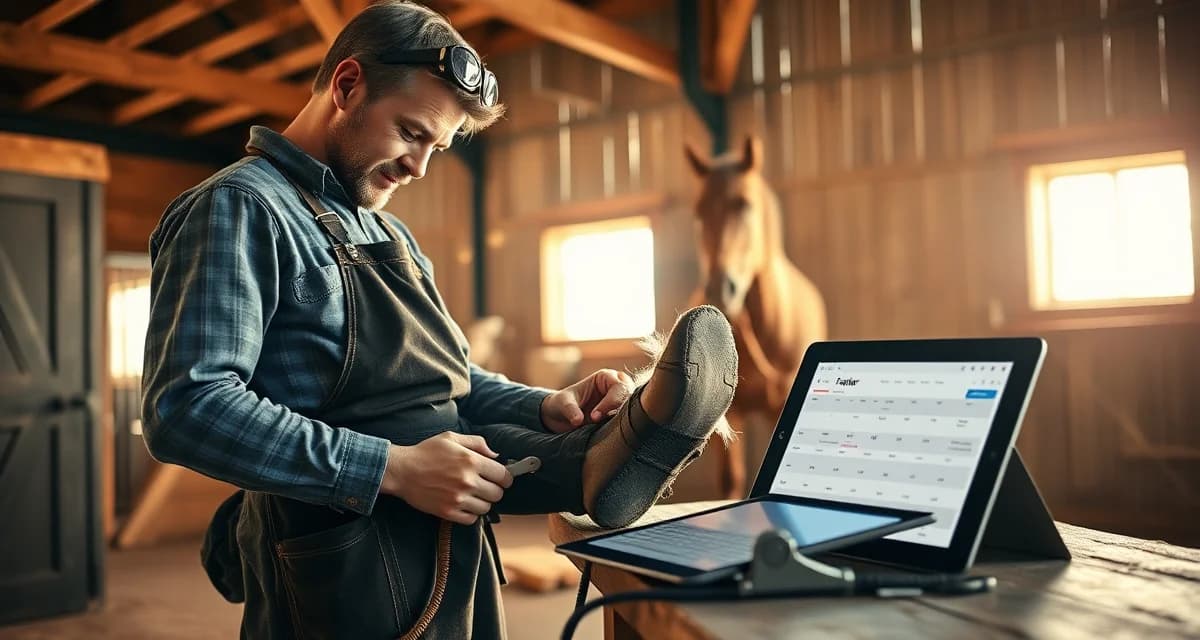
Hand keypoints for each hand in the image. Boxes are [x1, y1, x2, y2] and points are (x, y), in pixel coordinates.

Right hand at [379, 432, 512, 524]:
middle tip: (485, 486)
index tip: (501, 478)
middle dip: (494, 489)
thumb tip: (495, 456)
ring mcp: (458, 498)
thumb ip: (477, 443)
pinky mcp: (448, 512)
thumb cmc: (426, 452)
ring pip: (486, 508)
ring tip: (472, 495)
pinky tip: (464, 504)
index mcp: (471, 460)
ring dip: (482, 502)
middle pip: (497, 494)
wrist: (402, 471)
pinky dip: (470, 513)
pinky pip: (471, 519)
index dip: (505, 477)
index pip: (503, 475)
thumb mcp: (451, 438)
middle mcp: (467, 481)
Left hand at [540, 368, 633, 433]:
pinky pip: (628, 422)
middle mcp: (617, 387)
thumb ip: (570, 410)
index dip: (609, 402)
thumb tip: (578, 420)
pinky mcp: (620, 417)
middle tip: (600, 423)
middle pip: (630, 397)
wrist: (560, 418)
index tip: (594, 417)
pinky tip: (610, 434)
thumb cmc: (562, 404)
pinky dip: (621, 428)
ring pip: (632, 410)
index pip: (618, 387)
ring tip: (605, 429)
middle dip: (618, 410)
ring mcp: (621, 403)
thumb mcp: (562, 403)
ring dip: (621, 420)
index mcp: (605, 377)